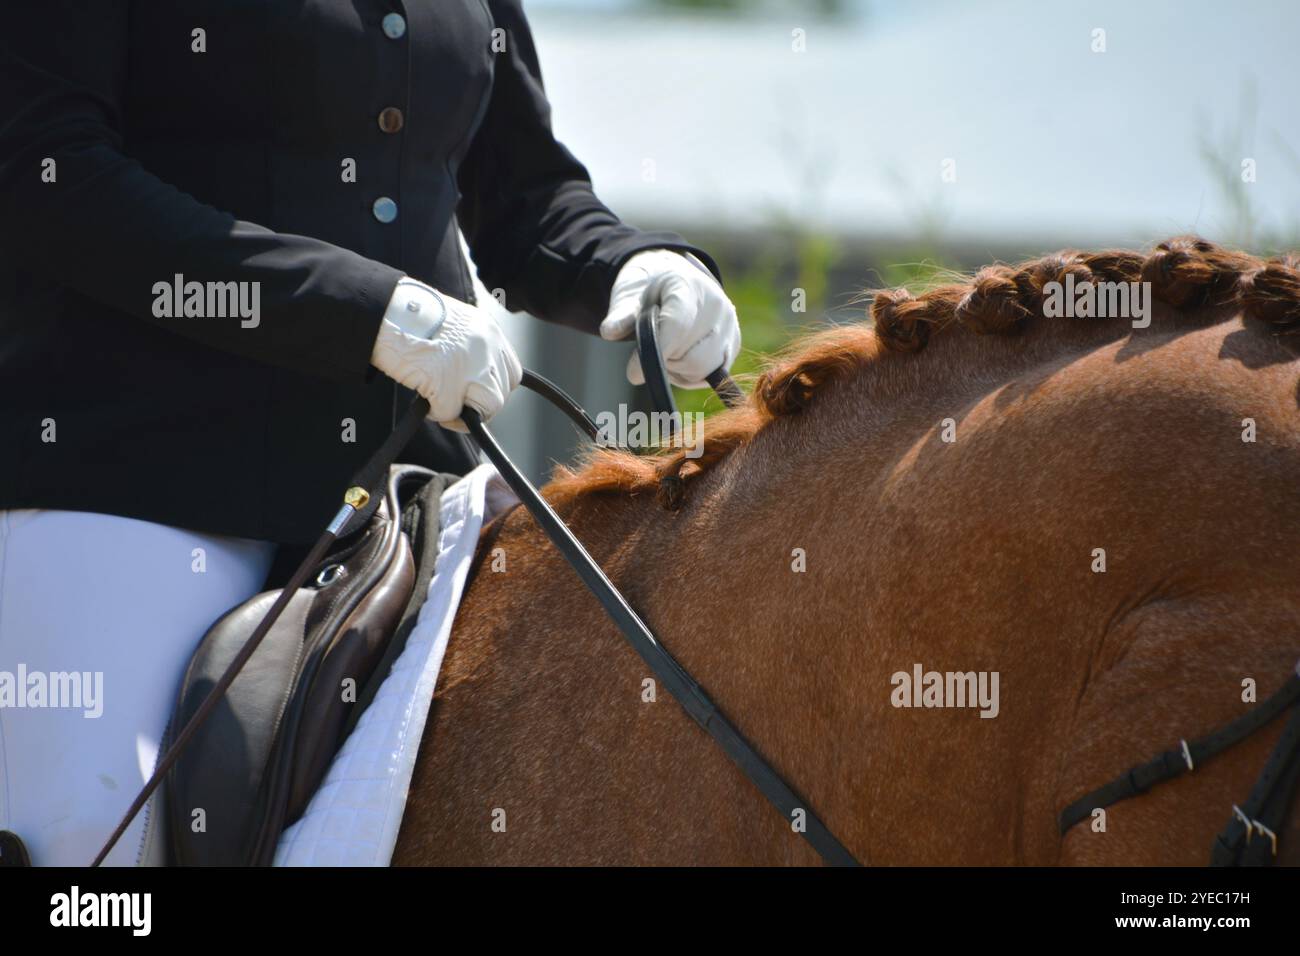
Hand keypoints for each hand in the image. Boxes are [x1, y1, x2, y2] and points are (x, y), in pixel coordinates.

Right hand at [370, 278, 521, 430]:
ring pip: (485, 408)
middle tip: (457, 404)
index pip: (512, 372)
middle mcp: (486, 348)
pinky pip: (450, 414)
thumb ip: (472, 349)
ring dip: (461, 412)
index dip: (495, 388)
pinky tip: (425, 397)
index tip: (478, 393)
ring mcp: (469, 367)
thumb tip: (474, 382)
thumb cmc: (412, 320)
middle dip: (480, 405)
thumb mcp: (455, 326)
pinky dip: (437, 412)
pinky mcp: (446, 384)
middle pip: (500, 395)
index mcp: (490, 332)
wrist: (385, 313)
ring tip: (440, 403)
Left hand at [599, 249, 740, 389]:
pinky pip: (710, 376)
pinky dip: (690, 376)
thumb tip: (609, 331)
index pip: (677, 326)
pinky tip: (679, 358)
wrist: (675, 281)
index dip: (656, 354)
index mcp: (689, 286)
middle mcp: (717, 305)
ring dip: (677, 371)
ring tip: (665, 352)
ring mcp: (729, 326)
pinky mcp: (732, 345)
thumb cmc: (649, 290)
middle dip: (665, 361)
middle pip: (691, 357)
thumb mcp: (629, 294)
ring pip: (702, 370)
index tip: (633, 373)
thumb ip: (620, 314)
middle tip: (651, 351)